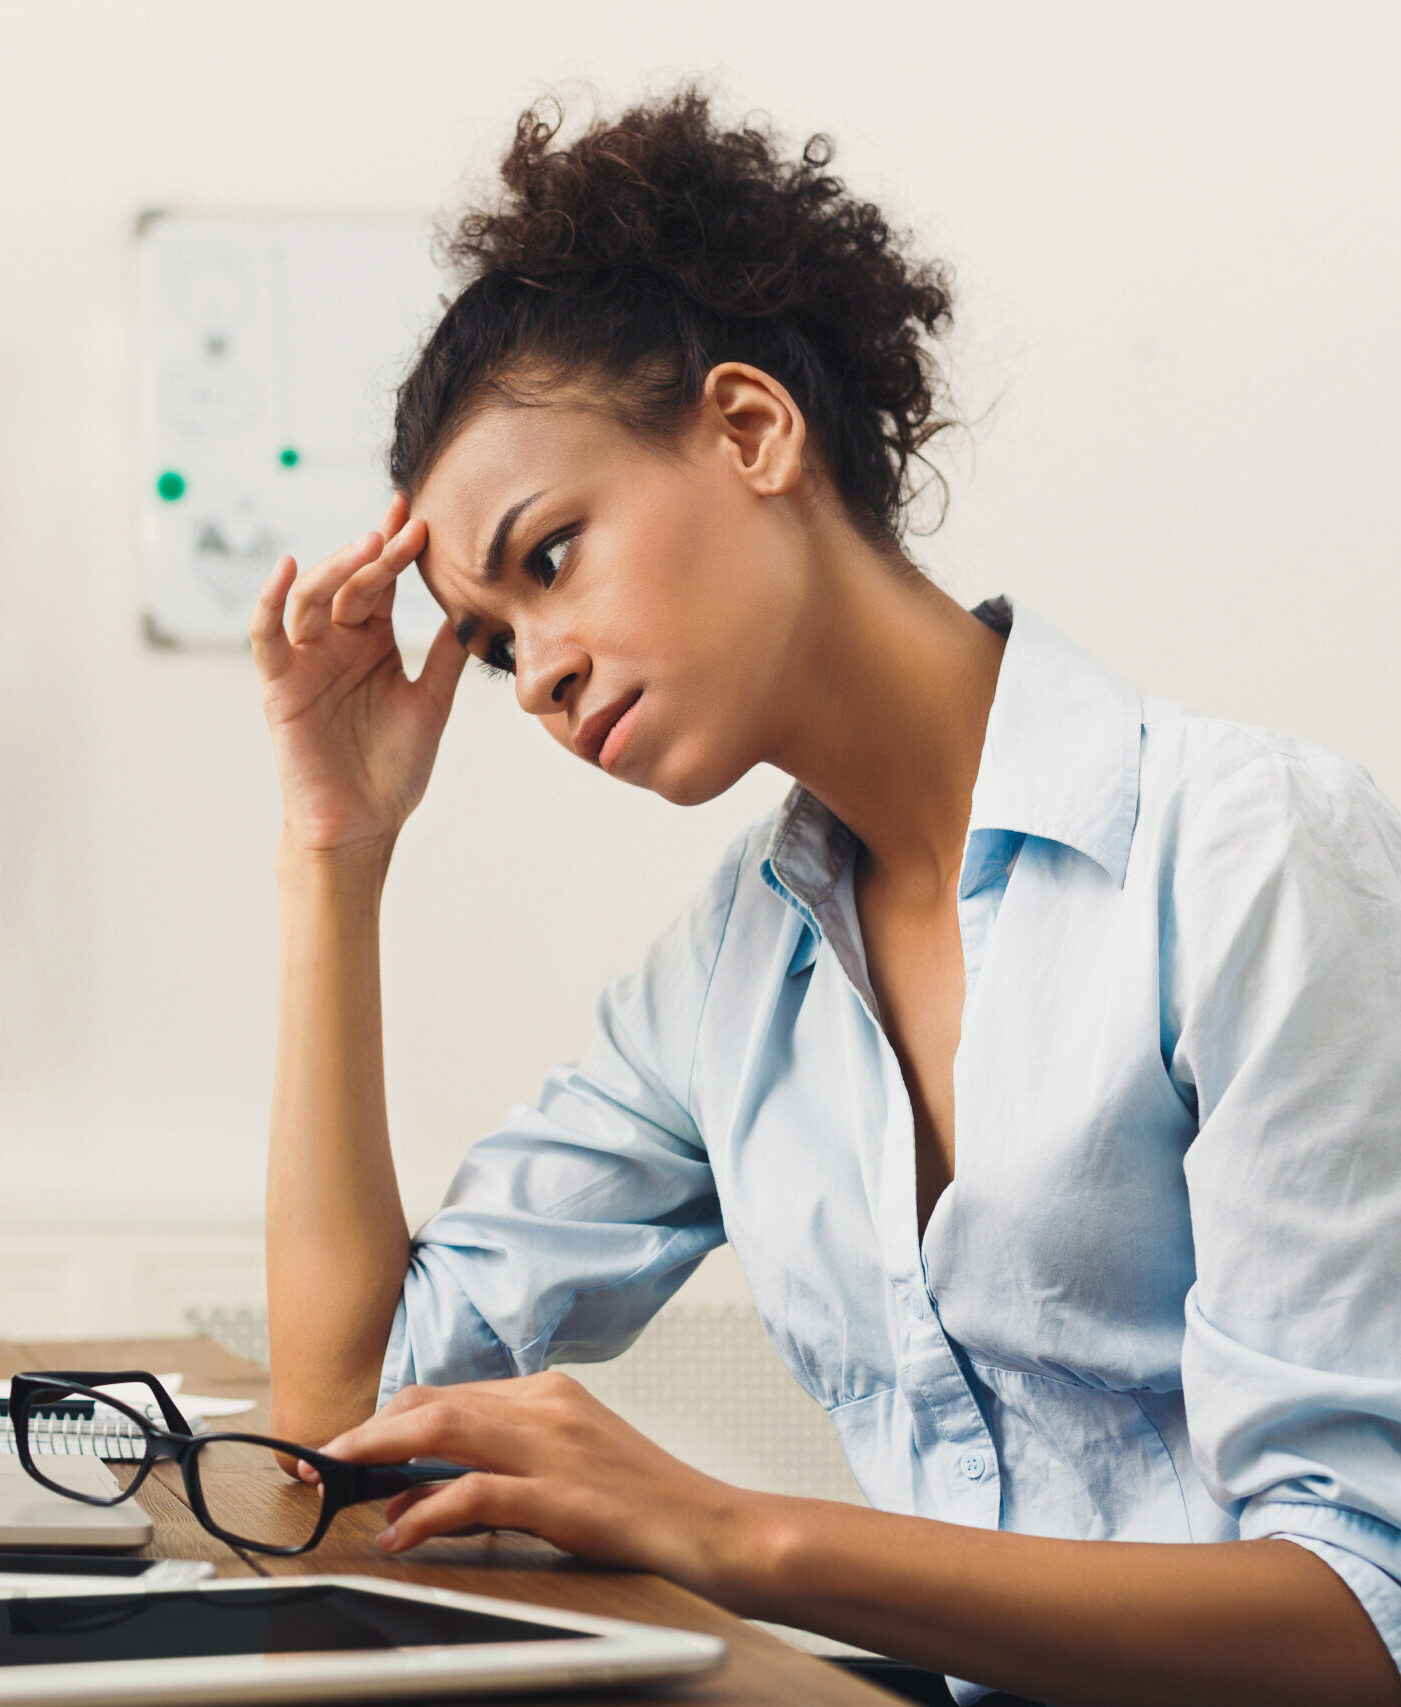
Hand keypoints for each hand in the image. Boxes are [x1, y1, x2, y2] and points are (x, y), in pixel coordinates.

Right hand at [251, 493, 467, 856]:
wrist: (362, 825)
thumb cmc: (393, 770)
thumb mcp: (432, 703)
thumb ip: (447, 656)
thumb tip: (477, 607)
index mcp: (373, 642)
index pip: (382, 583)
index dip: (398, 548)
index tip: (419, 515)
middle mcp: (337, 643)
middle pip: (352, 582)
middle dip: (376, 552)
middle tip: (404, 526)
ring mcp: (305, 661)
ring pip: (312, 598)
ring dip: (338, 566)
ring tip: (369, 544)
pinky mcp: (279, 685)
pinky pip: (267, 636)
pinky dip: (271, 600)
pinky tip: (288, 568)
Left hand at [316, 1372, 753, 1596]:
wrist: (717, 1529)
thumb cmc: (645, 1506)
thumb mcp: (570, 1466)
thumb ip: (505, 1464)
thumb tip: (423, 1487)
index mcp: (548, 1393)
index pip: (447, 1393)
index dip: (387, 1418)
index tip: (346, 1446)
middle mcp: (546, 1405)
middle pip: (432, 1402)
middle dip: (365, 1430)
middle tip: (317, 1461)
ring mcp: (554, 1445)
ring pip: (442, 1429)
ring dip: (376, 1454)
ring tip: (334, 1481)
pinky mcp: (561, 1493)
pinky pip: (474, 1493)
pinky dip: (425, 1509)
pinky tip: (397, 1531)